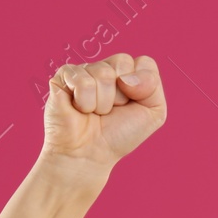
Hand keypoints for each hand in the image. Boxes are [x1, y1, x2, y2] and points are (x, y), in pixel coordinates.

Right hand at [42, 53, 167, 174]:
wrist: (90, 154)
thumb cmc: (119, 134)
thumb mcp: (153, 113)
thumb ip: (153, 85)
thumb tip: (127, 76)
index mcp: (127, 74)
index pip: (144, 63)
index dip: (143, 86)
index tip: (131, 105)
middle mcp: (105, 68)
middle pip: (123, 63)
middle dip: (122, 95)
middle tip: (111, 110)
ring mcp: (84, 70)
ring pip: (104, 74)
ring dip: (103, 103)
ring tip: (94, 112)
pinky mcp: (63, 77)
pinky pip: (83, 81)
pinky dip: (85, 102)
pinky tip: (79, 109)